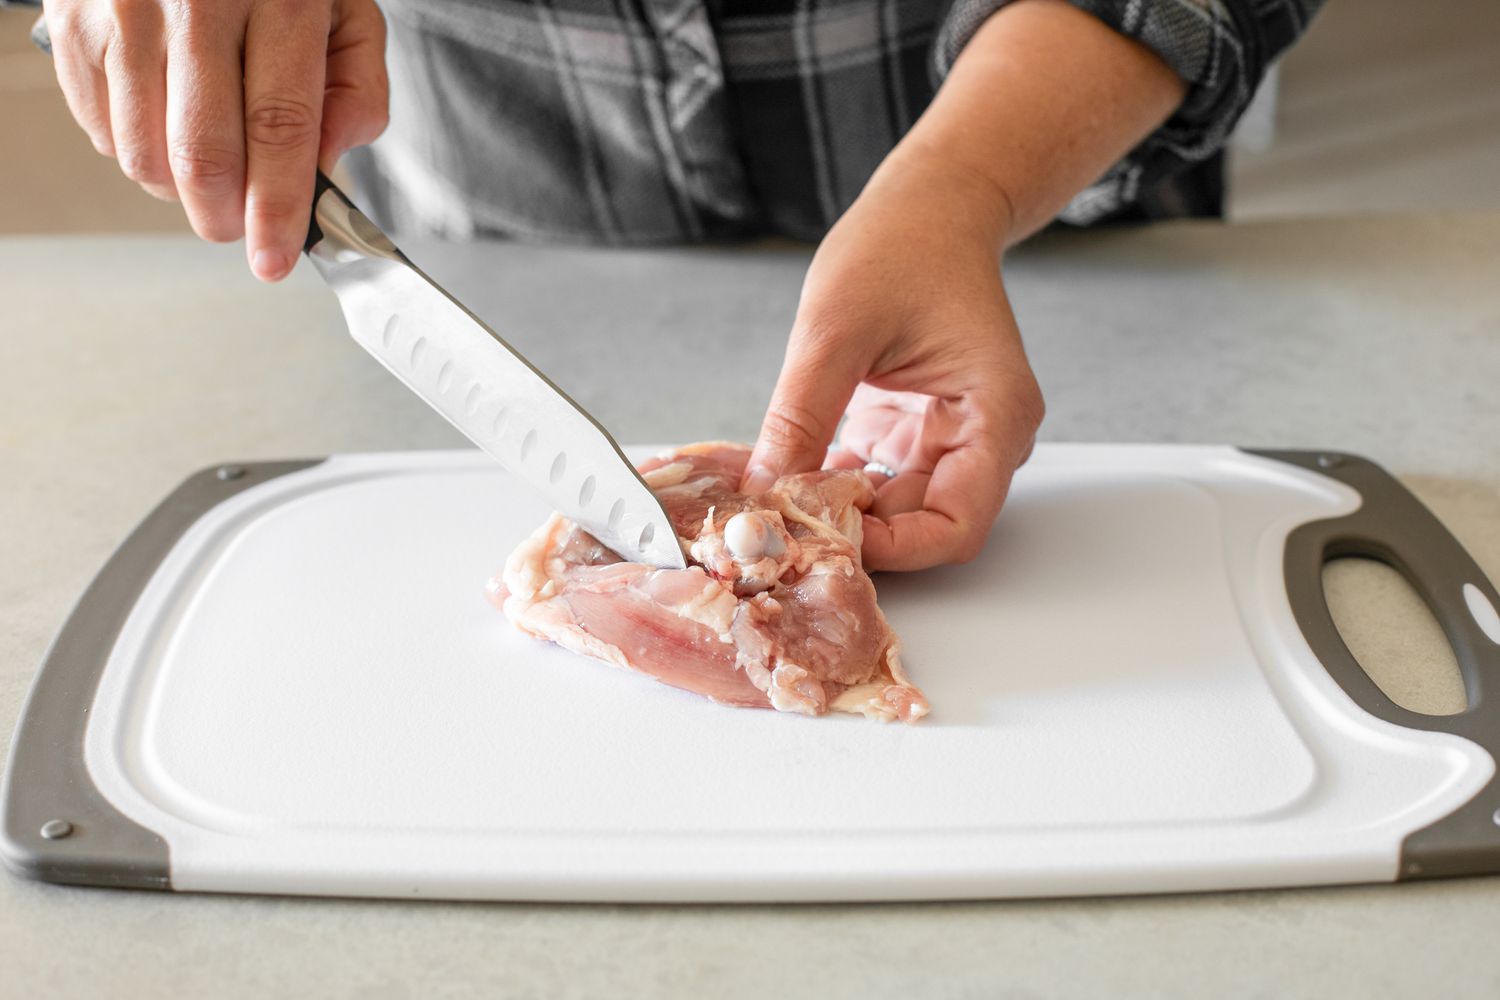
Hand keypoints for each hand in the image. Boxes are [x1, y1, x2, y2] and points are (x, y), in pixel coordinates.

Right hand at [45, 0, 388, 281]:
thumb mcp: (344, 12)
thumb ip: (356, 90)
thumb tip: (329, 164)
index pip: (280, 127)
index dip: (278, 208)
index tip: (276, 259)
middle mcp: (196, 1)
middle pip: (202, 154)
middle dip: (225, 217)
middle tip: (240, 227)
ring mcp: (125, 12)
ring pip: (145, 155)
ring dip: (180, 190)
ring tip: (208, 160)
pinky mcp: (73, 24)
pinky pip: (103, 132)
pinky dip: (138, 152)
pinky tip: (165, 119)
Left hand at [742, 156, 1043, 570]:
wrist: (928, 206)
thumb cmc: (903, 245)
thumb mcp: (835, 329)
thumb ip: (800, 415)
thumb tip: (764, 490)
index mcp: (995, 414)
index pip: (956, 526)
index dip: (894, 549)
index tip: (825, 536)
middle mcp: (985, 437)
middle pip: (927, 527)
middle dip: (859, 534)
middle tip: (784, 525)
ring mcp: (953, 437)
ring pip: (898, 511)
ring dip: (841, 512)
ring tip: (777, 500)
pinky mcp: (919, 431)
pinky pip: (878, 482)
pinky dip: (835, 486)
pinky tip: (788, 475)